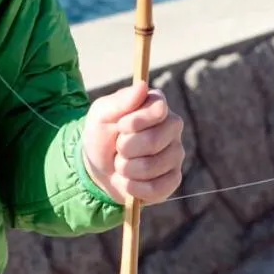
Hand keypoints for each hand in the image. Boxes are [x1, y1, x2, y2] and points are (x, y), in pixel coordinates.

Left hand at [82, 81, 183, 204]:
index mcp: (157, 106)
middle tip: (118, 146)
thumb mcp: (101, 113)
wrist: (98, 167)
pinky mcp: (173, 180)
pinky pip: (155, 188)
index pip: (158, 110)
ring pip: (151, 167)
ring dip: (126, 168)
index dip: (134, 121)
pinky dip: (133, 186)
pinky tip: (128, 180)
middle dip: (125, 147)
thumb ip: (120, 100)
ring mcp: (175, 155)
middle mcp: (172, 128)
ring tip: (121, 163)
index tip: (120, 125)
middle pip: (153, 140)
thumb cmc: (101, 134)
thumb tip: (142, 85)